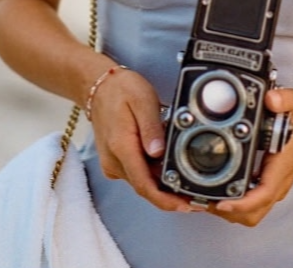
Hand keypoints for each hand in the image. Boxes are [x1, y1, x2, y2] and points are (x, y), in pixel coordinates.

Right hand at [88, 67, 190, 212]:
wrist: (98, 87)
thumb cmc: (121, 90)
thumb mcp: (143, 100)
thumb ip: (152, 127)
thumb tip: (159, 153)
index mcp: (121, 146)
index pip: (144, 184)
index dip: (165, 200)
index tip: (184, 205)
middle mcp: (113, 160)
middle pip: (145, 187)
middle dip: (169, 194)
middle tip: (193, 193)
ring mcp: (112, 163)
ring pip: (141, 181)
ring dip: (161, 183)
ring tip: (183, 174)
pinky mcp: (114, 161)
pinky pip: (136, 173)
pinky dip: (152, 173)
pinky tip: (165, 163)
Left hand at [207, 87, 292, 226]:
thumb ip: (285, 98)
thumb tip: (270, 99)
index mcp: (283, 166)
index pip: (263, 194)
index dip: (241, 203)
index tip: (221, 202)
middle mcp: (279, 182)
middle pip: (253, 213)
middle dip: (228, 211)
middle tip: (203, 200)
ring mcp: (275, 186)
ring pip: (252, 213)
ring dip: (229, 211)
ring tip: (206, 198)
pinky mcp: (270, 184)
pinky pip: (252, 204)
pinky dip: (234, 204)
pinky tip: (219, 191)